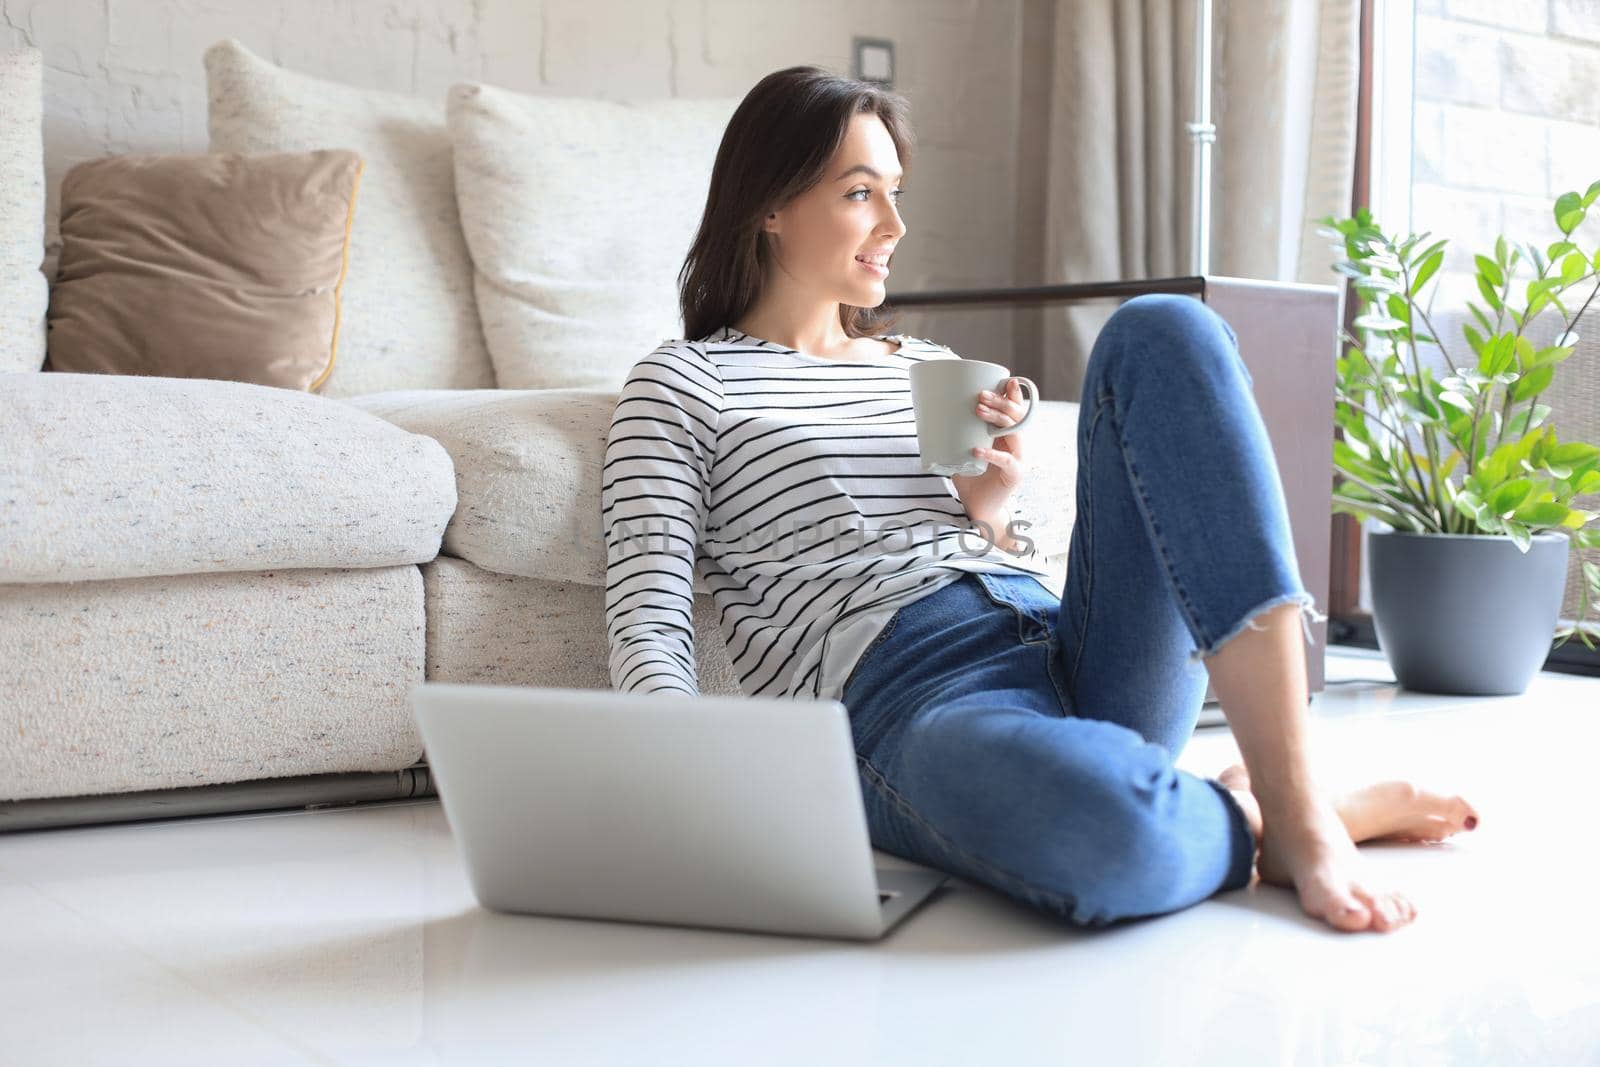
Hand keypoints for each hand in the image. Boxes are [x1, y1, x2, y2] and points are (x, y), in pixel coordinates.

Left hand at [951, 378, 1027, 530]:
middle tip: (980, 395)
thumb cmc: (971, 478)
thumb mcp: (962, 450)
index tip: (1006, 380)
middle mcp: (1017, 445)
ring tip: (978, 411)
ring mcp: (1019, 459)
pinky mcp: (1015, 475)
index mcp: (1008, 436)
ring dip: (997, 420)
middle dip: (1000, 402)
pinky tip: (976, 449)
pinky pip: (1007, 462)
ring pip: (1015, 433)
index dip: (1014, 395)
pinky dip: (991, 454)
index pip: (1016, 411)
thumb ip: (957, 434)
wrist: (979, 508)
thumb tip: (932, 412)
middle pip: (1017, 417)